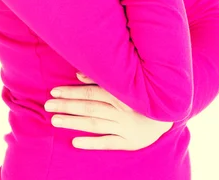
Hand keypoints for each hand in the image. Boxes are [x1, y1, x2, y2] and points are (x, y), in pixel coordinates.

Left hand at [44, 72, 173, 150]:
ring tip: (54, 121)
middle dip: (67, 106)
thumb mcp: (127, 82)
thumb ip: (102, 78)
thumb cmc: (143, 93)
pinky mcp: (130, 144)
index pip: (91, 93)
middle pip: (89, 108)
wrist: (171, 111)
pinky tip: (75, 142)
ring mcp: (125, 128)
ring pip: (94, 125)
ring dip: (73, 122)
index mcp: (121, 94)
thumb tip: (78, 75)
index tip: (54, 91)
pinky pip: (108, 144)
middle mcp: (122, 111)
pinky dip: (91, 143)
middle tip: (47, 105)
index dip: (72, 92)